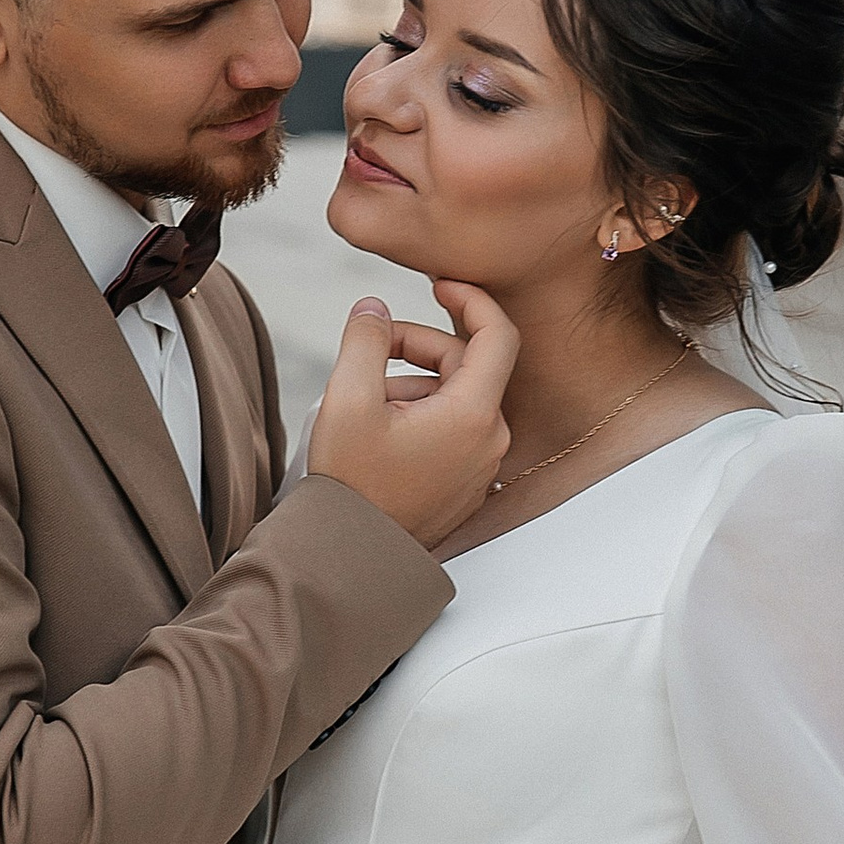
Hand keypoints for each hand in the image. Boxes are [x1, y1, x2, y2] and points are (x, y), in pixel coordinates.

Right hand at [309, 283, 516, 546]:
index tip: (438, 284)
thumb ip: (364, 340)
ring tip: (365, 404)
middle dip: (419, 347)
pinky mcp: (468, 487)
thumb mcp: (346, 400)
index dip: (471, 299)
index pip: (496, 335)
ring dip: (414, 386)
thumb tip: (374, 307)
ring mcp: (482, 467)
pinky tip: (380, 432)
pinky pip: (454, 432)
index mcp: (472, 415)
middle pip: (467, 366)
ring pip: (457, 400)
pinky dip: (422, 416)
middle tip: (370, 348)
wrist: (351, 558)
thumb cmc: (351, 484)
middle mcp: (490, 441)